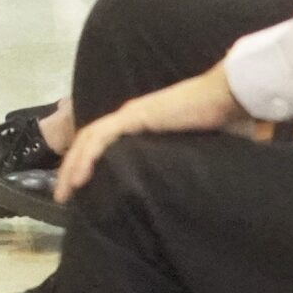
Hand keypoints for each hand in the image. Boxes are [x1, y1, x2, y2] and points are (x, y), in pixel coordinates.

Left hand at [55, 65, 252, 202]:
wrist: (230, 95)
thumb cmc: (223, 120)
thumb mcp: (198, 149)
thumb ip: (187, 163)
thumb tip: (193, 190)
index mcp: (142, 123)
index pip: (103, 143)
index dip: (87, 163)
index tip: (80, 189)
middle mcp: (130, 115)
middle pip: (88, 142)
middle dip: (70, 168)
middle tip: (61, 197)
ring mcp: (130, 113)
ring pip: (88, 139)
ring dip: (71, 165)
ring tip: (63, 193)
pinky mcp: (135, 115)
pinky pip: (100, 137)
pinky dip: (85, 156)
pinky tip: (78, 178)